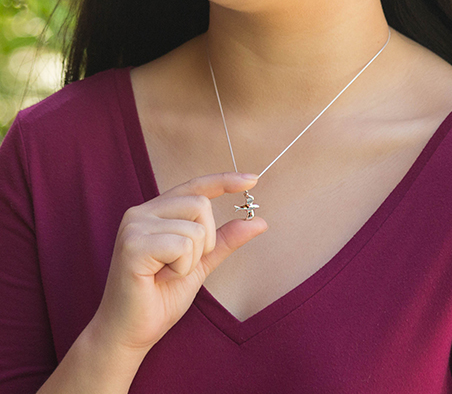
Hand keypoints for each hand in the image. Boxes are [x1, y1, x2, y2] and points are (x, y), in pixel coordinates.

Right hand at [88, 172, 266, 352]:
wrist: (131, 332)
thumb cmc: (161, 296)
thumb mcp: (201, 262)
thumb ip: (225, 239)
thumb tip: (260, 222)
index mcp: (156, 212)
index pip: (195, 187)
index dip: (224, 181)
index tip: (253, 180)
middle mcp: (142, 212)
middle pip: (201, 204)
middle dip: (206, 240)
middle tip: (184, 264)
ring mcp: (134, 226)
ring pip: (195, 229)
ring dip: (192, 260)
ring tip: (168, 273)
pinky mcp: (132, 245)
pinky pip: (182, 246)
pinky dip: (182, 268)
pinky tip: (160, 278)